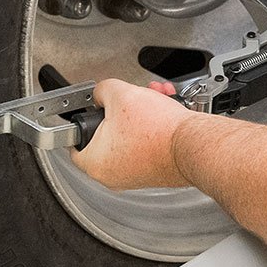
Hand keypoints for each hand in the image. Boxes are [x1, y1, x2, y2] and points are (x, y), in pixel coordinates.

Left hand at [71, 78, 194, 189]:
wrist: (192, 144)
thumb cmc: (158, 130)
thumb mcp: (121, 94)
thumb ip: (102, 90)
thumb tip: (102, 93)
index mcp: (96, 164)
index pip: (74, 145)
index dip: (82, 122)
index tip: (90, 112)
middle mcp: (113, 176)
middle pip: (106, 136)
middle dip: (120, 111)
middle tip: (128, 100)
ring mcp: (134, 176)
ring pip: (128, 137)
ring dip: (139, 114)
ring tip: (152, 98)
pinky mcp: (153, 172)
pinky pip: (145, 145)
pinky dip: (151, 127)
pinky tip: (162, 110)